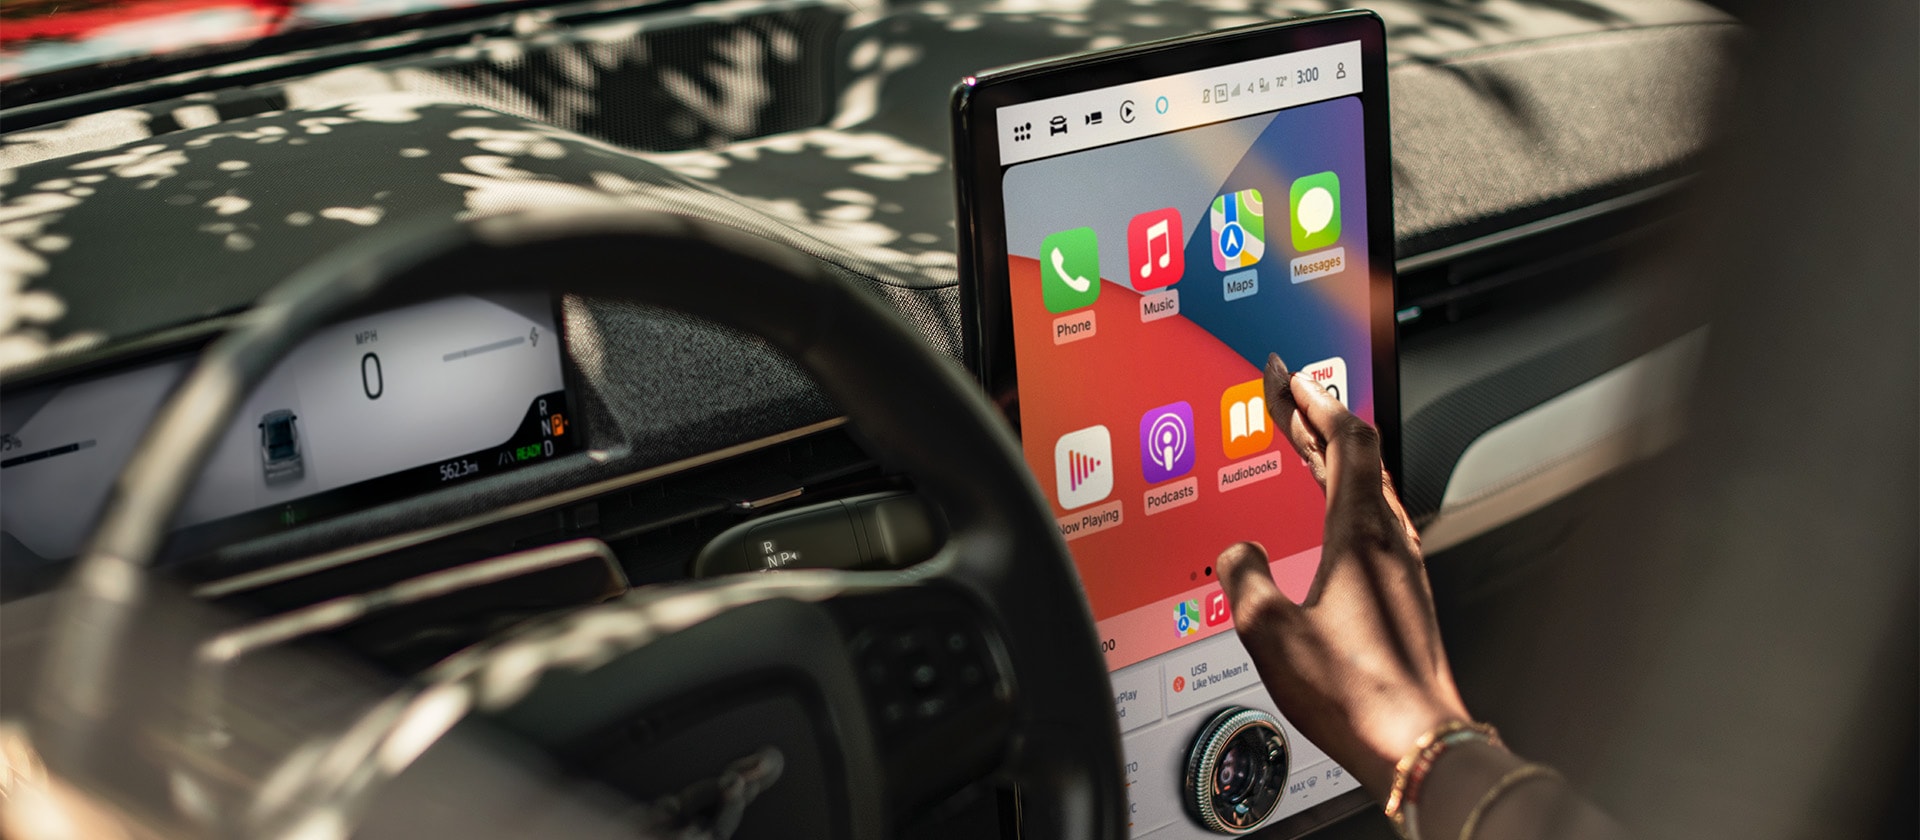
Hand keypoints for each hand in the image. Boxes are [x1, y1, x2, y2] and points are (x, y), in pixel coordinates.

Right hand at [1216, 354, 1470, 796]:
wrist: (1416, 742)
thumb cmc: (1354, 692)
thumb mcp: (1268, 630)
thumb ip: (1244, 576)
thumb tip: (1240, 553)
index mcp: (1361, 533)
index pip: (1345, 437)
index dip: (1313, 399)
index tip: (1287, 376)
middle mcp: (1390, 541)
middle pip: (1357, 455)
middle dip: (1316, 418)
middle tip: (1286, 395)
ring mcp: (1403, 568)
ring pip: (1368, 488)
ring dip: (1333, 456)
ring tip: (1305, 443)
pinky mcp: (1405, 595)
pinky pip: (1373, 522)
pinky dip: (1343, 496)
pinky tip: (1331, 517)